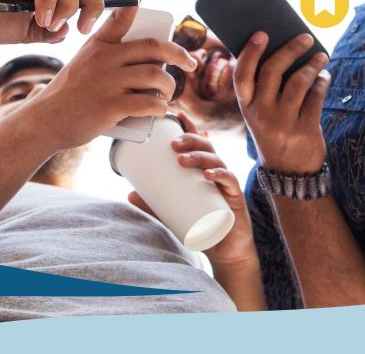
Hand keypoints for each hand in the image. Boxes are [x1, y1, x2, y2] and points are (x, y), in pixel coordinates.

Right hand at [6, 0, 197, 148]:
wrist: (46, 121)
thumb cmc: (70, 94)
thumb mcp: (84, 63)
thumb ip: (107, 56)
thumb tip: (147, 60)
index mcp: (97, 46)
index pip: (118, 18)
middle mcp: (103, 59)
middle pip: (152, 48)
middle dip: (179, 54)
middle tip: (190, 64)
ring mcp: (107, 82)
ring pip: (155, 75)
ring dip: (169, 85)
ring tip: (167, 93)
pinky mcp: (110, 106)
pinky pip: (147, 102)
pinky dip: (160, 106)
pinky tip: (160, 108)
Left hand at [128, 112, 255, 268]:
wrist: (225, 249)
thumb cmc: (201, 225)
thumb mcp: (173, 212)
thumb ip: (154, 204)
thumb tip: (128, 194)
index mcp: (204, 169)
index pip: (198, 142)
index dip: (189, 126)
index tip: (176, 115)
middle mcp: (217, 171)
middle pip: (206, 146)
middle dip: (190, 139)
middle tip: (172, 144)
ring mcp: (227, 183)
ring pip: (216, 159)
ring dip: (199, 156)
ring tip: (181, 160)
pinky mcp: (235, 197)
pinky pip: (230, 180)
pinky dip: (220, 175)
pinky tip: (208, 175)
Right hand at [232, 32, 330, 173]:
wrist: (290, 174)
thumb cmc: (276, 134)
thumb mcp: (261, 116)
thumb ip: (267, 90)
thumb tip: (286, 52)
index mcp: (247, 109)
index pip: (242, 76)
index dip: (250, 52)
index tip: (262, 34)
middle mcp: (261, 115)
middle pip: (272, 71)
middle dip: (290, 49)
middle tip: (304, 38)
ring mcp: (283, 123)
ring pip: (298, 82)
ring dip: (312, 64)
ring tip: (321, 56)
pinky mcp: (304, 130)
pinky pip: (316, 97)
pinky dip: (322, 82)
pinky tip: (324, 76)